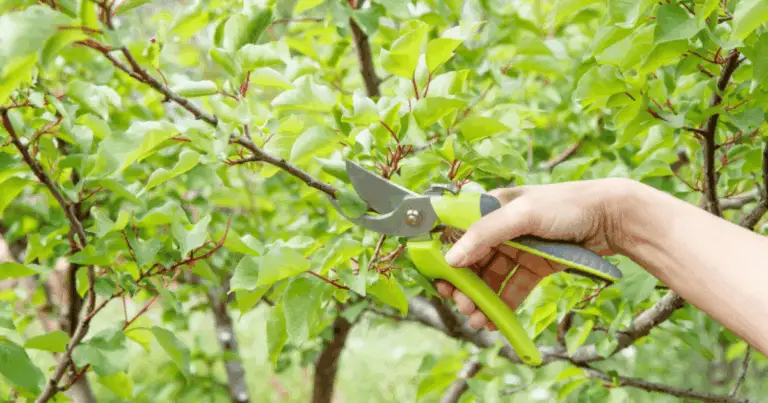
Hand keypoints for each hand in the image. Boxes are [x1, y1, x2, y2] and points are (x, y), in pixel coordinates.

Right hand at [435, 179, 629, 329]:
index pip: (459, 234)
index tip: (441, 281)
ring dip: (481, 299)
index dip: (446, 258)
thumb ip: (485, 234)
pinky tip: (495, 321)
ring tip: (478, 320)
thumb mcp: (523, 214)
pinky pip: (512, 287)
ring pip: (490, 278)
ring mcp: (519, 248)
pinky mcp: (536, 265)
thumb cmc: (568, 205)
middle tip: (463, 306)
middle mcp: (502, 228)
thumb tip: (451, 258)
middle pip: (472, 261)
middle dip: (464, 286)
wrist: (614, 217)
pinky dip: (502, 304)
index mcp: (492, 207)